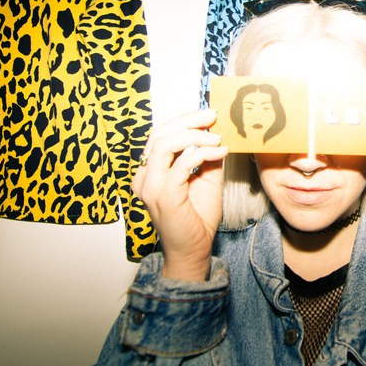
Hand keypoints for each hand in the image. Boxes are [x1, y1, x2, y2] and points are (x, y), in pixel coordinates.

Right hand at [132, 109, 228, 280]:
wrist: (194, 251)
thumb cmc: (197, 218)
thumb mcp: (206, 179)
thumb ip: (207, 157)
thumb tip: (216, 133)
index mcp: (149, 171)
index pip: (160, 135)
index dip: (183, 120)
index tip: (207, 115)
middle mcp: (144, 177)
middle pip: (159, 134)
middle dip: (187, 120)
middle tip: (212, 115)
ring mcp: (151, 186)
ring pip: (164, 144)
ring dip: (194, 135)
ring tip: (217, 138)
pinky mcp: (164, 196)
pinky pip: (181, 164)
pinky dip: (203, 153)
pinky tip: (220, 152)